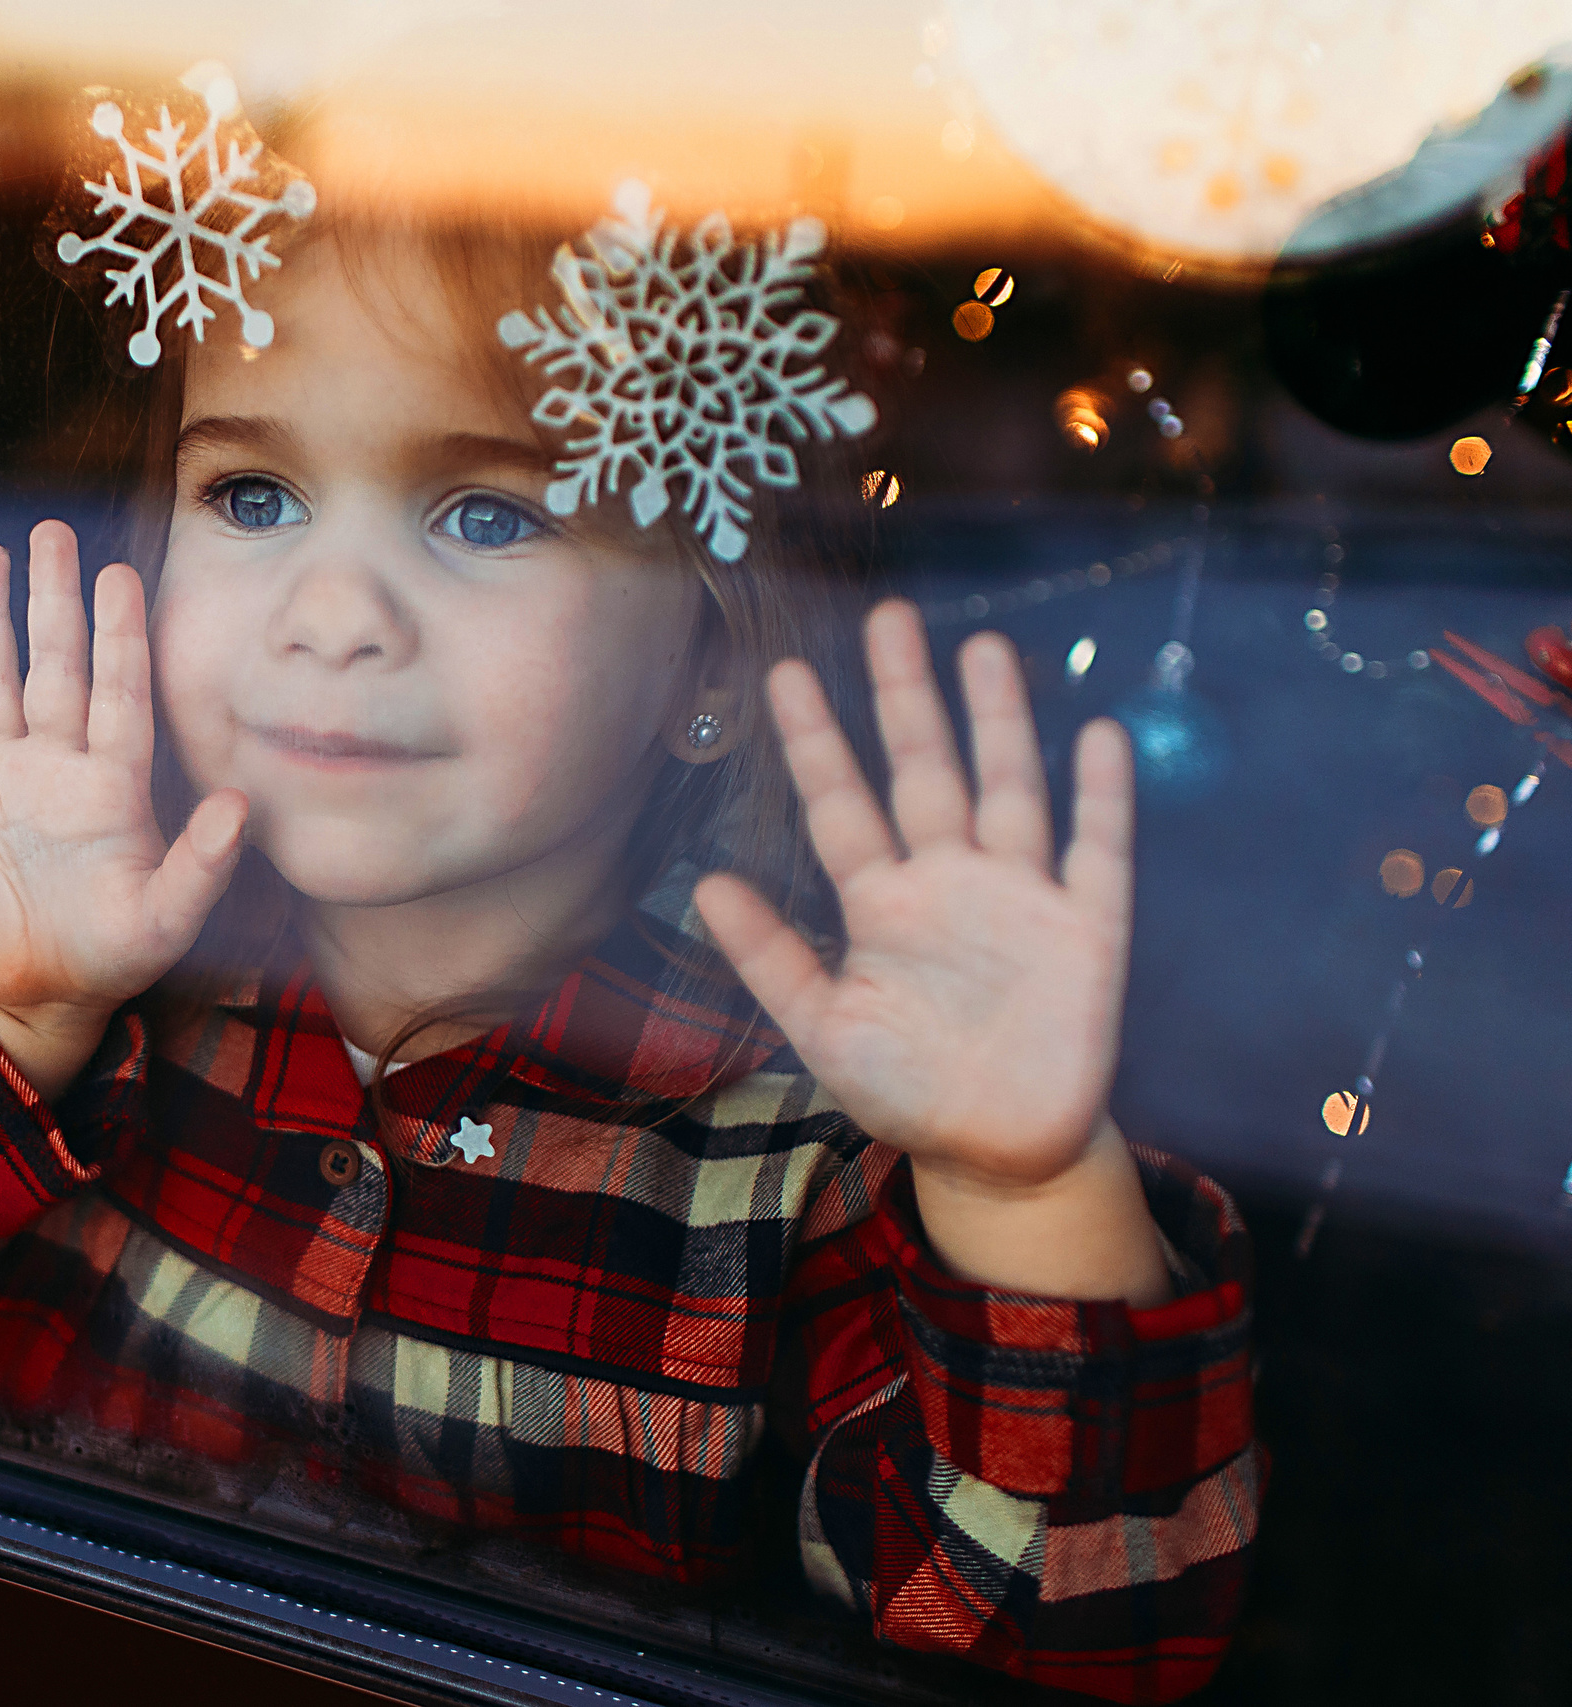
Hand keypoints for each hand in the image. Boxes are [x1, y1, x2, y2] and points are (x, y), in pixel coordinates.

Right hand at [0, 521, 246, 1099]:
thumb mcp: (165, 919)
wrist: (35, 992)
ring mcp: (3, 776)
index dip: (119, 634)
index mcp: (114, 783)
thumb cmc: (112, 956)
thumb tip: (240, 806)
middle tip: (53, 535)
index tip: (121, 575)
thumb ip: (202, 864)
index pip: (119, 690)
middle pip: (56, 664)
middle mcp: (59, 764)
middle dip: (54, 599)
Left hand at [693, 601, 1131, 1191]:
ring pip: (1008, 788)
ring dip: (1000, 721)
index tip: (784, 674)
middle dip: (906, 697)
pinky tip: (1097, 735)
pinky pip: (1097, 851)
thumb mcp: (822, 1028)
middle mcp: (949, 882)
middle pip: (924, 770)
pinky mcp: (1088, 930)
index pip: (841, 805)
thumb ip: (769, 958)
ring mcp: (1021, 898)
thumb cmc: (906, 1087)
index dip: (815, 741)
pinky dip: (1100, 798)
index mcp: (881, 904)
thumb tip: (705, 883)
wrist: (998, 1151)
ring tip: (983, 649)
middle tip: (890, 617)